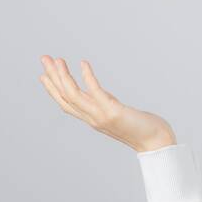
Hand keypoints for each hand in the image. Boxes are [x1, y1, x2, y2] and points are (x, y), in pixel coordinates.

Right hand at [37, 56, 175, 152]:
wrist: (157, 142)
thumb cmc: (143, 129)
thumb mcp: (118, 113)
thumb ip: (106, 103)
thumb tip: (99, 93)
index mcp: (92, 119)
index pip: (66, 104)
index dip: (53, 90)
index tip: (43, 75)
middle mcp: (93, 119)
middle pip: (65, 96)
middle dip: (53, 77)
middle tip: (44, 58)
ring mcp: (101, 116)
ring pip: (73, 94)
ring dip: (63, 76)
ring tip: (58, 59)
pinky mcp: (113, 111)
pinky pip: (95, 91)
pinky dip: (87, 76)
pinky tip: (83, 63)